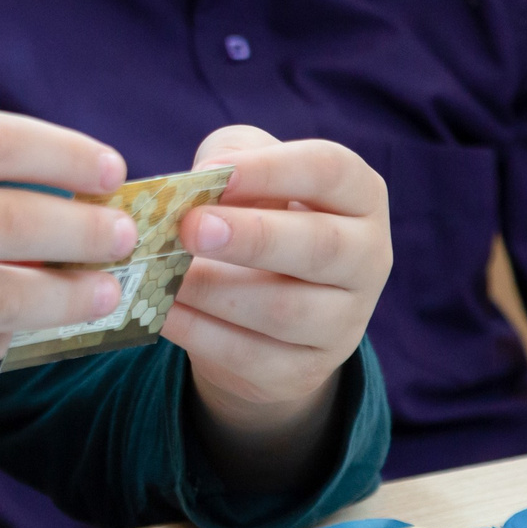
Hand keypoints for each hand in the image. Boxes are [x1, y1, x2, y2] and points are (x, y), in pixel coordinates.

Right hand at [0, 112, 133, 527]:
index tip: (112, 169)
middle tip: (125, 238)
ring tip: (100, 293)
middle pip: (17, 221)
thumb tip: (49, 188)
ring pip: (8, 297)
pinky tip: (16, 331)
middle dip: (87, 232)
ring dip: (68, 297)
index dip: (65, 153)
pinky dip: (3, 341)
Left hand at [162, 125, 390, 484]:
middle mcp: (366, 257)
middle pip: (320, 246)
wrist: (259, 308)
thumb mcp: (248, 173)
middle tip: (191, 228)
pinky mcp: (305, 370)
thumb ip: (229, 157)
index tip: (215, 172)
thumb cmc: (255, 214)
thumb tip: (201, 179)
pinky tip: (161, 308)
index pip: (331, 171)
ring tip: (161, 269)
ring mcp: (343, 321)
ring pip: (284, 310)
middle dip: (252, 236)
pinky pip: (250, 355)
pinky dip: (197, 331)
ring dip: (213, 290)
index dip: (272, 170)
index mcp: (358, 195)